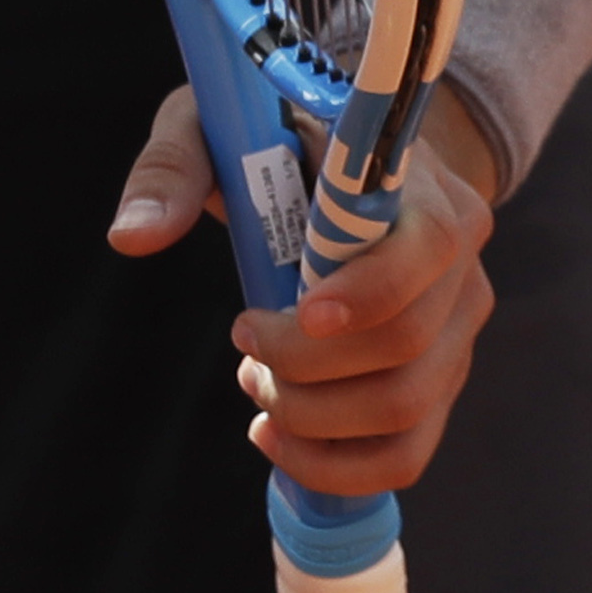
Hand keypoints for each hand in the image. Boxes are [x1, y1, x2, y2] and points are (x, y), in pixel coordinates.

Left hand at [108, 87, 498, 498]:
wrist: (354, 168)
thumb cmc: (281, 138)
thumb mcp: (219, 128)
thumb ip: (173, 170)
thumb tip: (131, 237)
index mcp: (424, 192)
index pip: (427, 251)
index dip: (361, 296)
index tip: (287, 314)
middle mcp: (461, 267)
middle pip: (405, 347)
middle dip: (305, 364)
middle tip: (243, 339)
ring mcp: (459, 331)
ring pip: (406, 410)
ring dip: (313, 417)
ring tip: (255, 382)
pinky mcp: (441, 379)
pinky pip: (407, 450)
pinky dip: (337, 464)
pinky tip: (278, 438)